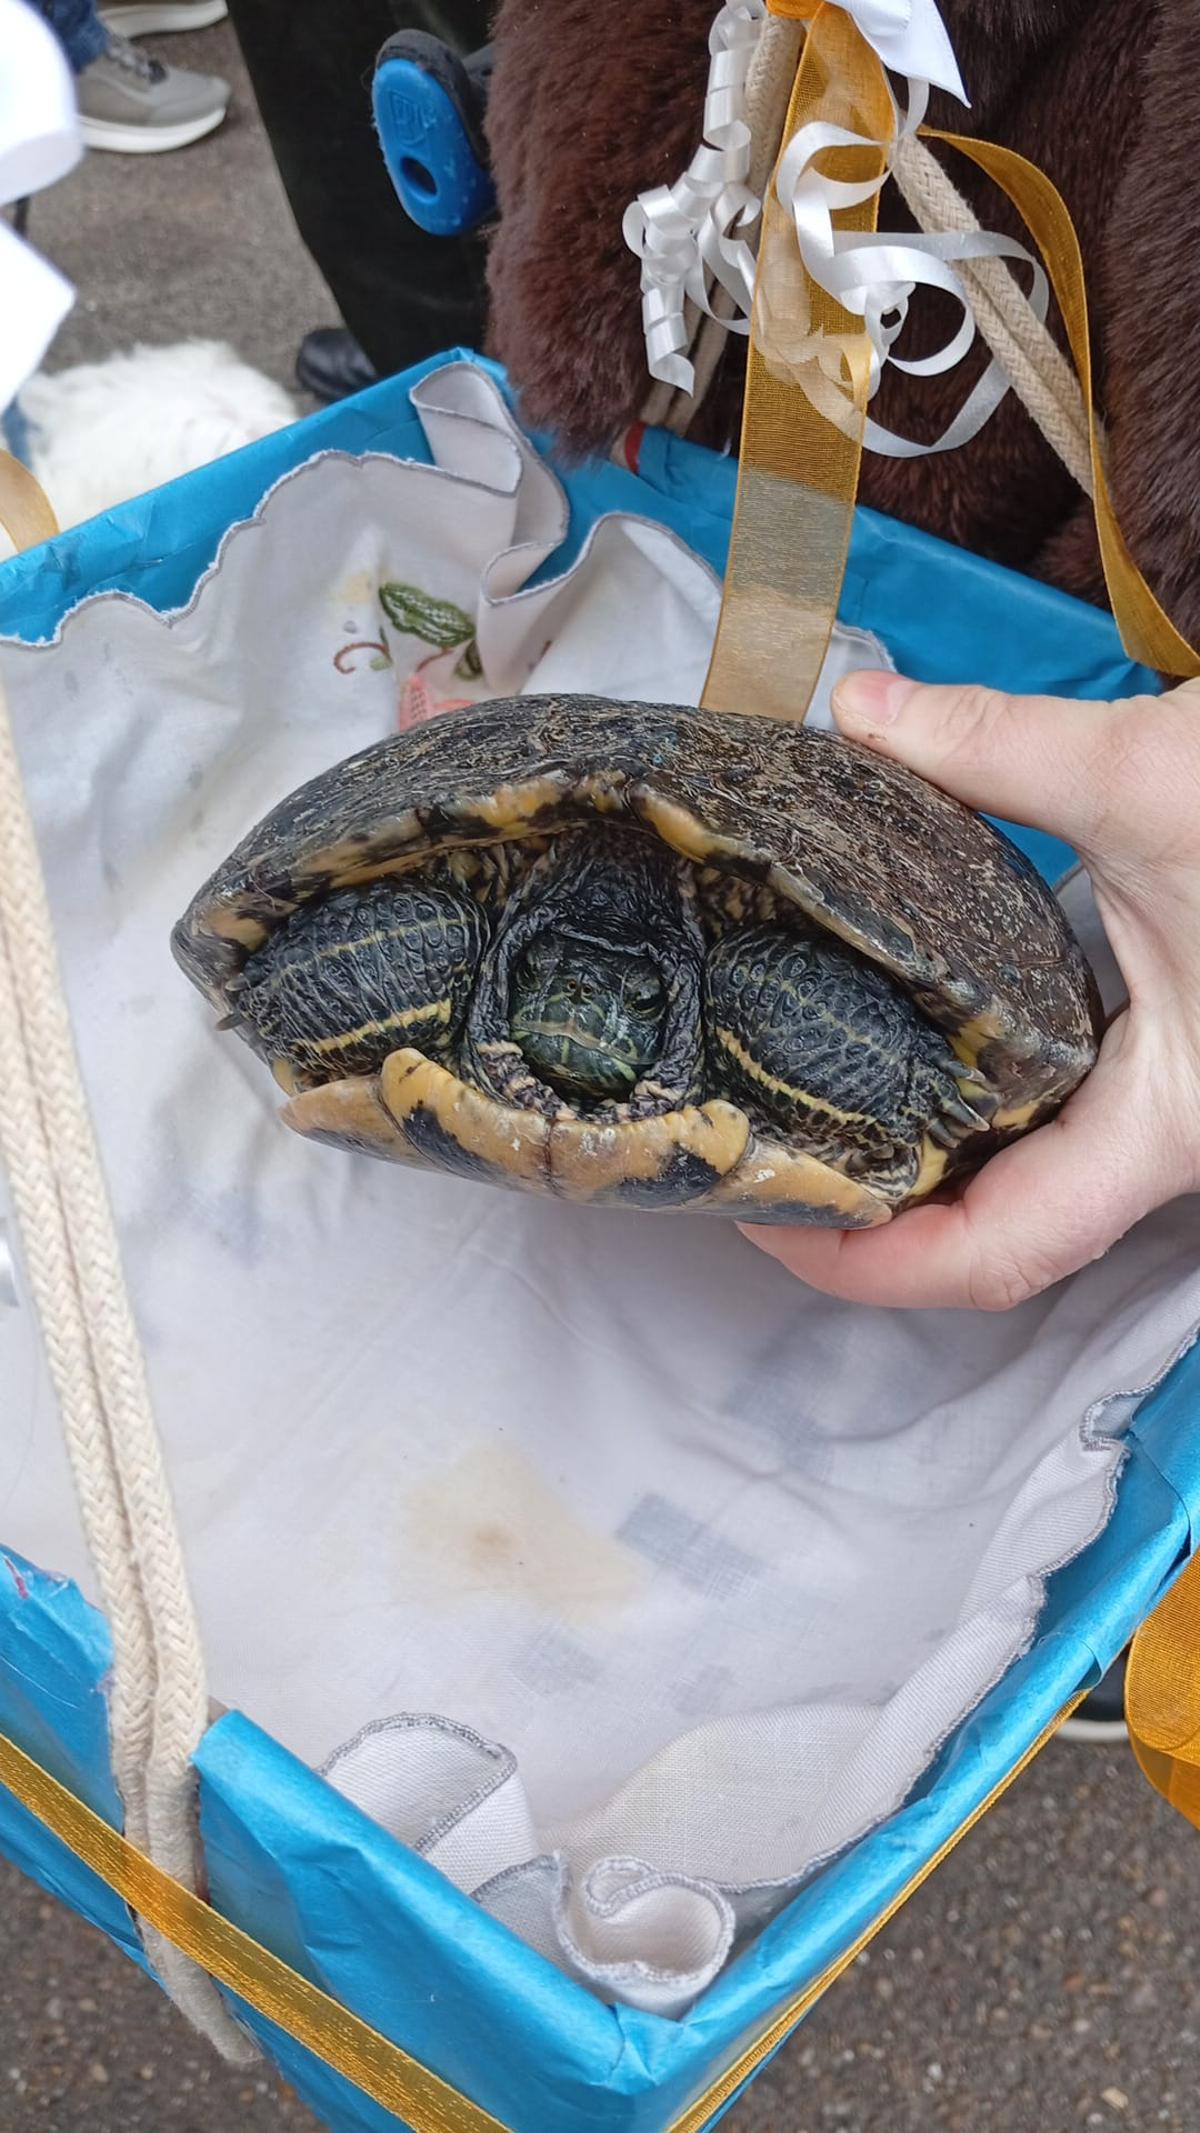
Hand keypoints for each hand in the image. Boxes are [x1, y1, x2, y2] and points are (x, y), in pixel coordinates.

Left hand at [743, 670, 1199, 1309]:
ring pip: (1037, 1182)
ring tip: (805, 1111)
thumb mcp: (1156, 775)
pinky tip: (914, 1048)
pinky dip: (983, 1100)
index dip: (873, 1267)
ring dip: (925, 1161)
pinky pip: (1067, 1117)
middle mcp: (1178, 1135)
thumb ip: (994, 748)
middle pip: (1004, 1234)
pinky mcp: (1183, 1052)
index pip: (1004, 1249)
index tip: (769, 1226)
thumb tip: (862, 711)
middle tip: (757, 1160)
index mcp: (1177, 1120)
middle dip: (875, 1221)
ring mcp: (1182, 1102)